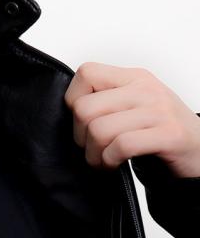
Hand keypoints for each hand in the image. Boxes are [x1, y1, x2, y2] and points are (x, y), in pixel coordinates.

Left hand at [64, 62, 199, 178]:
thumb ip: (106, 101)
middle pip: (84, 108)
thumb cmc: (160, 133)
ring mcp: (159, 111)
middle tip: (92, 148)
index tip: (83, 122)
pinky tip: (114, 165)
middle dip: (80, 137)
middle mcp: (146, 89)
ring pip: (98, 130)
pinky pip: (120, 146)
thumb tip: (69, 111)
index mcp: (134, 78)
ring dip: (93, 155)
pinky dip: (109, 161)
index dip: (73, 101)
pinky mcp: (169, 135)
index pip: (86, 73)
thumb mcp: (133, 107)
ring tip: (103, 160)